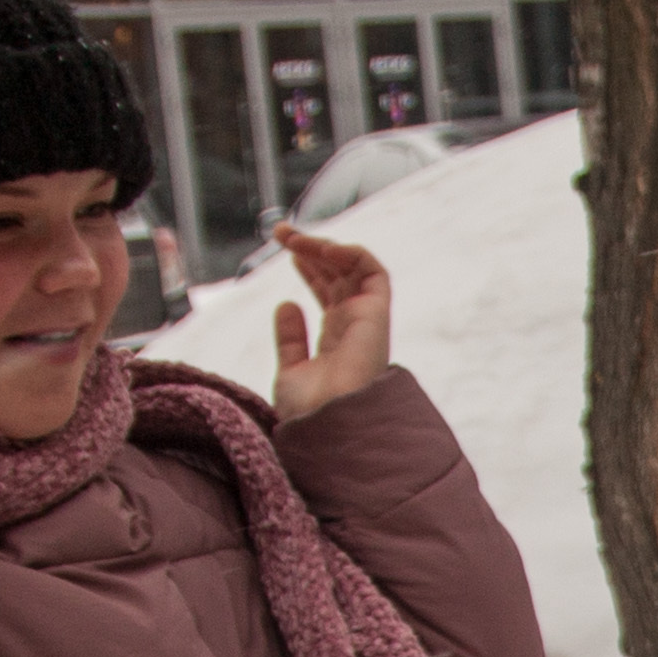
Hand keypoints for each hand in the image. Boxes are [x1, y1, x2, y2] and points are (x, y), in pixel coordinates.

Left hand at [270, 222, 393, 419]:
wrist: (329, 423)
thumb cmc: (310, 411)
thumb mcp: (291, 370)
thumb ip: (290, 339)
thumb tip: (287, 304)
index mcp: (337, 340)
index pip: (329, 294)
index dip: (310, 268)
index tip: (285, 251)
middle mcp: (354, 327)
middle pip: (339, 276)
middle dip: (312, 249)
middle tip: (281, 232)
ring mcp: (366, 320)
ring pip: (353, 268)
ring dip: (324, 246)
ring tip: (292, 237)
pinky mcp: (376, 314)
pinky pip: (373, 271)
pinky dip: (350, 253)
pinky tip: (321, 248)